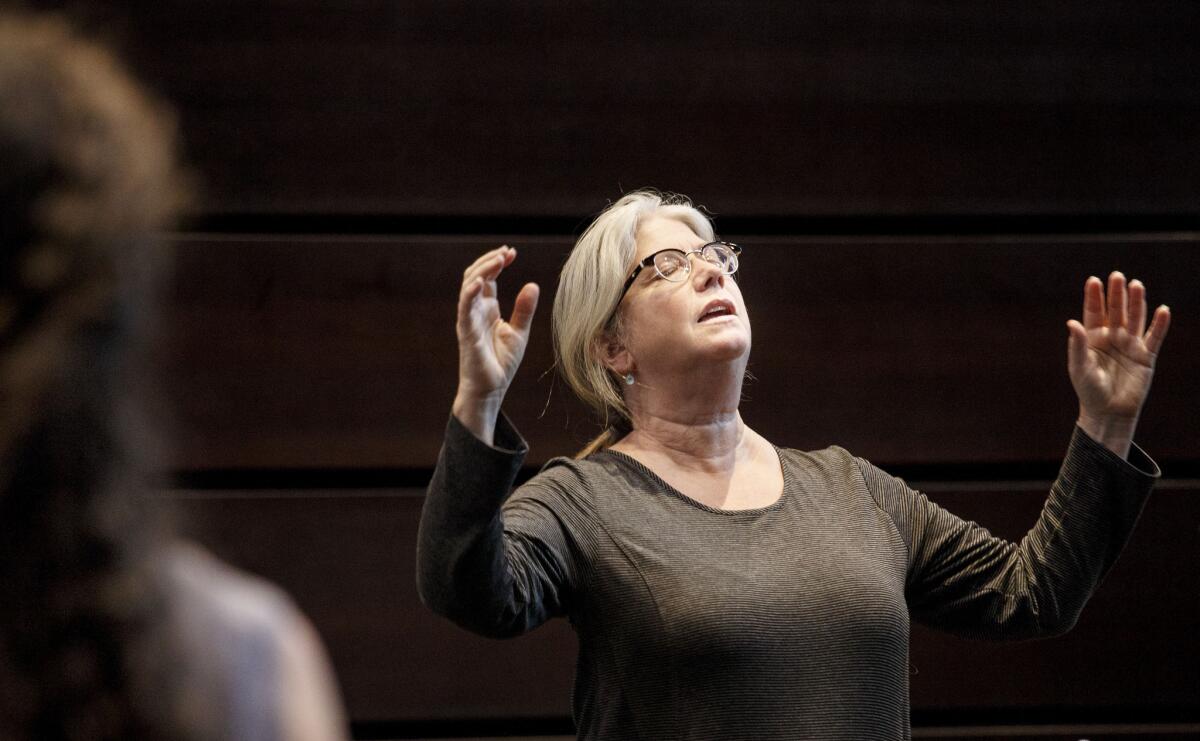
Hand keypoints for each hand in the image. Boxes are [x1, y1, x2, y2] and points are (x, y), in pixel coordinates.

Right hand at [453, 246, 538, 443]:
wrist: (491, 389)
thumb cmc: (501, 363)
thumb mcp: (519, 332)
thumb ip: (524, 309)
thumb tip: (533, 285)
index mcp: (487, 308)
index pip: (488, 277)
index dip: (497, 262)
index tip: (512, 252)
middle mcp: (475, 310)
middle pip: (475, 275)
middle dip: (489, 260)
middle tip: (507, 252)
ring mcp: (468, 319)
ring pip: (468, 286)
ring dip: (482, 270)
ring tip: (499, 259)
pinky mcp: (466, 332)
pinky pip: (464, 308)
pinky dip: (470, 292)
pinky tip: (481, 281)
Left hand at [1066, 271, 1169, 457]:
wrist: (1109, 412)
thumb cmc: (1089, 390)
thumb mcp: (1080, 367)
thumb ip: (1078, 345)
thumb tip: (1071, 322)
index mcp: (1092, 338)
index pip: (1094, 312)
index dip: (1094, 297)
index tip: (1094, 280)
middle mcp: (1112, 337)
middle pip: (1116, 311)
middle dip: (1116, 294)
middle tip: (1117, 276)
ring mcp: (1130, 345)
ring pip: (1135, 319)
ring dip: (1137, 303)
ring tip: (1137, 285)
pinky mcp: (1146, 356)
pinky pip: (1154, 337)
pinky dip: (1159, 324)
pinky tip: (1162, 310)